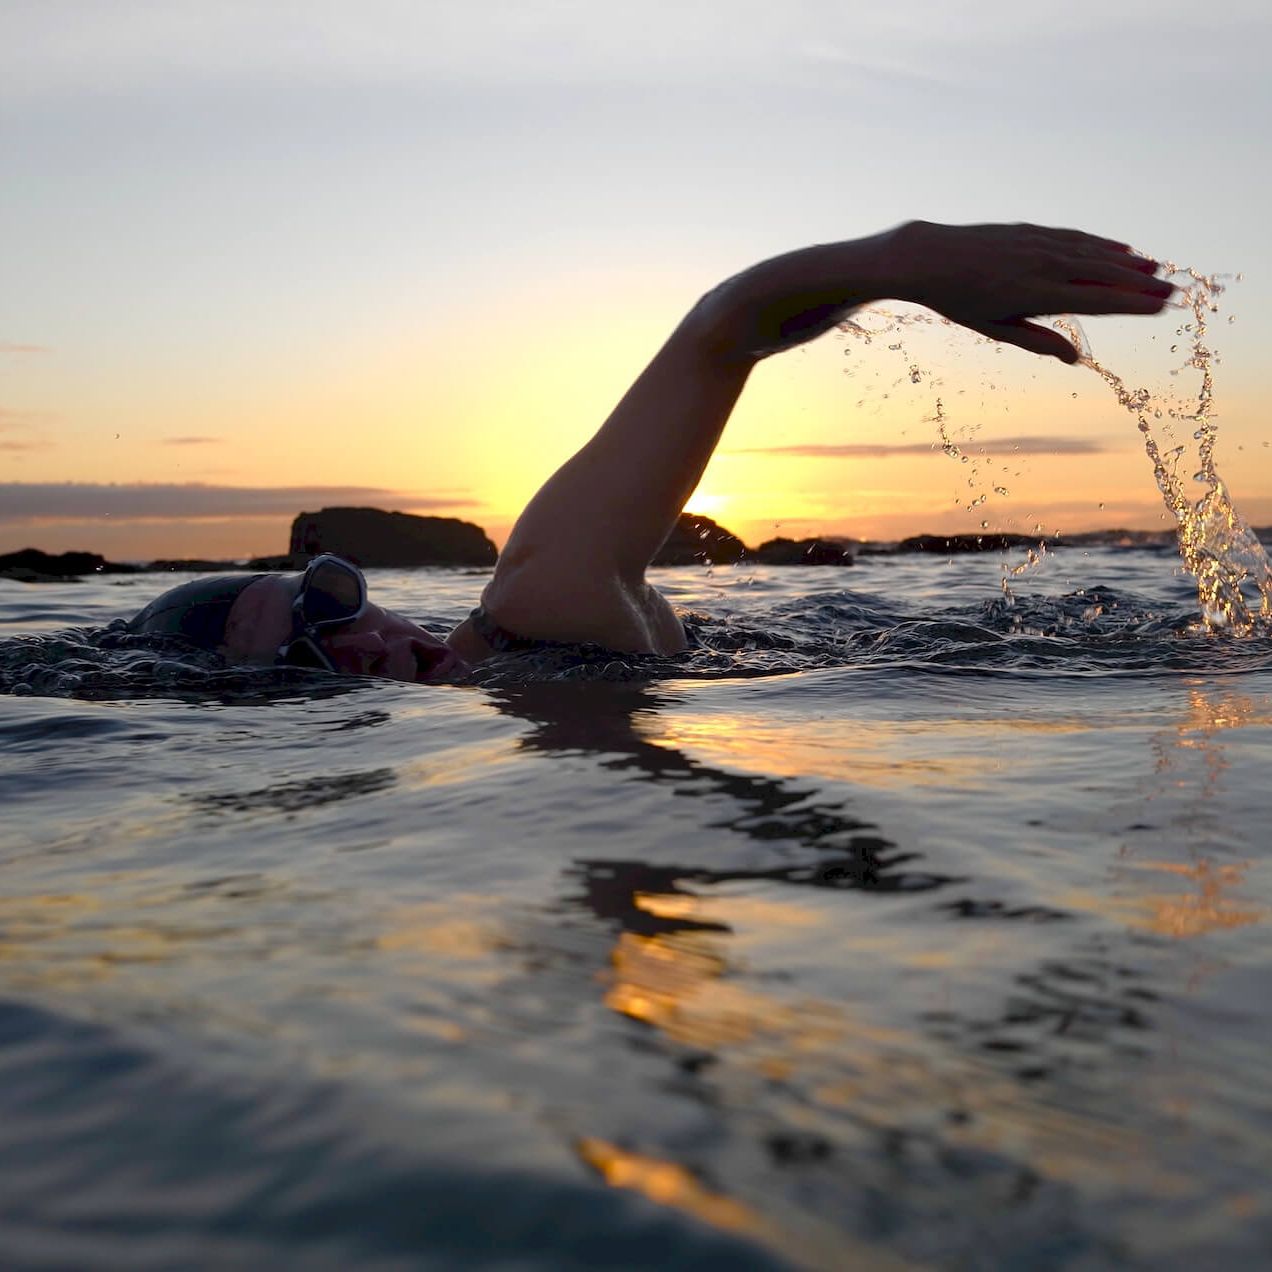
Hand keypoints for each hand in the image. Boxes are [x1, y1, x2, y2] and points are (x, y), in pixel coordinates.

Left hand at [888, 221, 1173, 361]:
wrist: (930, 257)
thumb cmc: (960, 301)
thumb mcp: (996, 329)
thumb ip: (1038, 341)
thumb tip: (1075, 358)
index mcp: (1037, 295)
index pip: (1097, 300)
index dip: (1132, 304)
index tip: (1160, 307)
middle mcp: (1043, 266)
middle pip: (1104, 275)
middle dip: (1141, 284)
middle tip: (1173, 293)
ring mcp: (1039, 244)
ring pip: (1093, 253)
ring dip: (1127, 262)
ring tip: (1155, 270)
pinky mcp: (1031, 231)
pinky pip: (1075, 237)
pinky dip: (1101, 244)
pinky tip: (1120, 249)